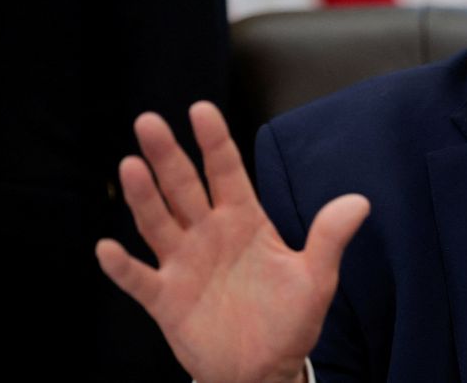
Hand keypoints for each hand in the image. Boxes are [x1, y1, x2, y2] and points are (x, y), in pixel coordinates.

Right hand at [95, 102, 369, 382]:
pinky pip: (139, 279)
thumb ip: (329, 238)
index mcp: (244, 221)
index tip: (201, 110)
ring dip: (144, 196)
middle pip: (184, 187)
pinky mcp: (166, 299)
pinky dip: (122, 266)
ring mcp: (184, 264)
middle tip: (149, 121)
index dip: (214, 142)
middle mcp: (209, 235)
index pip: (226, 172)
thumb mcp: (316, 278)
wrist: (265, 369)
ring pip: (158, 223)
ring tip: (131, 165)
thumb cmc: (290, 319)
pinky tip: (106, 248)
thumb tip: (360, 202)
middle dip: (167, 156)